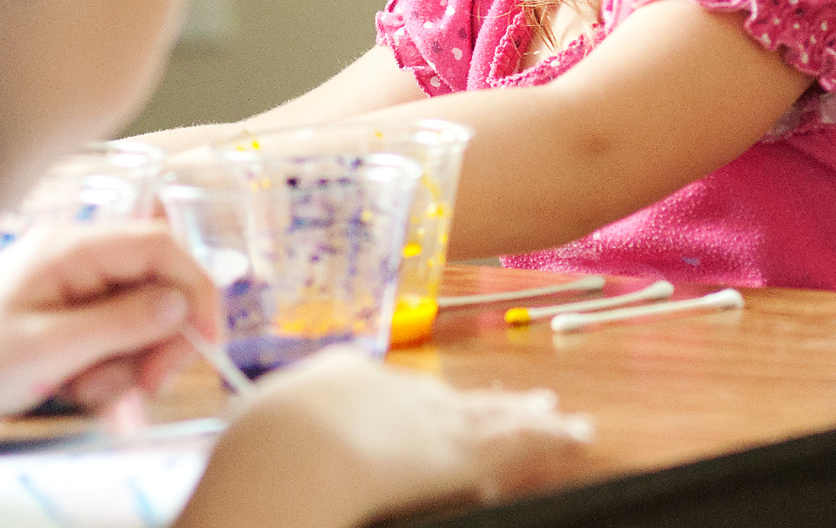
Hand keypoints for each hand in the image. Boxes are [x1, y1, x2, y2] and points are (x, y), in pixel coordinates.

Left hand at [0, 221, 219, 445]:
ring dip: (126, 367)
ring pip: (139, 324)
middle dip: (157, 343)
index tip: (206, 344)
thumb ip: (121, 323)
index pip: (161, 246)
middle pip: (158, 288)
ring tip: (83, 390)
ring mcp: (71, 292)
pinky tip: (76, 392)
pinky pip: (112, 344)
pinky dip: (107, 374)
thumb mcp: (50, 348)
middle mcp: (77, 261)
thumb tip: (181, 304)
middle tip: (140, 388)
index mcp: (71, 248)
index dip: (196, 290)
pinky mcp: (66, 323)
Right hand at [177, 349, 589, 527]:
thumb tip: (269, 448)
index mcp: (341, 377)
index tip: (427, 412)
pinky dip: (553, 434)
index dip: (414, 405)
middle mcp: (394, 390)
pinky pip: (522, 439)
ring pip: (491, 412)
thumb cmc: (258, 457)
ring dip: (525, 412)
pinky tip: (577, 432)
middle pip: (448, 396)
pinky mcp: (468, 450)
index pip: (388, 390)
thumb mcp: (258, 434)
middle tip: (514, 398)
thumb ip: (277, 435)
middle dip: (480, 400)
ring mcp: (433, 417)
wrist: (289, 454)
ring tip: (555, 412)